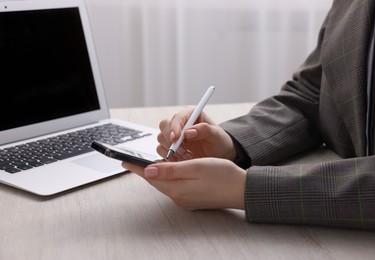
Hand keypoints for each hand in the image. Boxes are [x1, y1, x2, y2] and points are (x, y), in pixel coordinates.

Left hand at [122, 158, 245, 209]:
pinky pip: (175, 187)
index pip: (151, 177)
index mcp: (178, 189)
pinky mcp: (192, 199)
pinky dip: (169, 178)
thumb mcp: (195, 167)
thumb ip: (171, 170)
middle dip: (145, 170)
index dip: (137, 167)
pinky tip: (170, 172)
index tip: (124, 161)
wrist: (241, 190)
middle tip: (134, 160)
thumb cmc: (222, 175)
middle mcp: (179, 197)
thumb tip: (148, 171)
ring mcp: (186, 200)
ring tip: (149, 163)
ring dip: (158, 173)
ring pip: (165, 184)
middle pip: (156, 181)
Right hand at [158, 106, 235, 160]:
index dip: (175, 127)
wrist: (218, 155)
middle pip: (164, 125)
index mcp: (191, 114)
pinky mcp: (170, 146)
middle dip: (171, 140)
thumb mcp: (217, 136)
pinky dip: (170, 157)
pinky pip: (161, 150)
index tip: (177, 139)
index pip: (177, 117)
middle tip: (183, 151)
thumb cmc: (219, 142)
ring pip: (161, 138)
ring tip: (188, 156)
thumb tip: (188, 132)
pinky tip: (182, 160)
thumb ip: (204, 130)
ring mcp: (173, 135)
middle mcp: (180, 123)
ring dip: (172, 150)